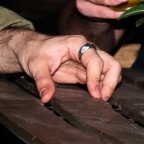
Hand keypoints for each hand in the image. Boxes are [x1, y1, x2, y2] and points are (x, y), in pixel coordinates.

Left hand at [0, 30, 120, 101]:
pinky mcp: (86, 71)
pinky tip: (98, 97)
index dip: (95, 76)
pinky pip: (102, 78)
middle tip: (103, 97)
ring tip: (103, 99)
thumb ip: (42, 81)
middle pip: (110, 62)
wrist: (31, 50)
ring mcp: (88, 61)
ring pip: (110, 69)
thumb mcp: (35, 66)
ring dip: (110, 84)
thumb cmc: (34, 53)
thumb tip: (46, 98)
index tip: (94, 93)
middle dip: (111, 80)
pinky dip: (104, 87)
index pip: (94, 59)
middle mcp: (87, 50)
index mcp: (76, 44)